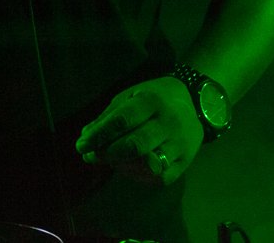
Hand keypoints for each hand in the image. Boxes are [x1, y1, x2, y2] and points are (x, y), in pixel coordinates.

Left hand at [74, 76, 202, 185]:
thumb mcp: (129, 97)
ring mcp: (181, 143)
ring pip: (150, 164)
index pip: (122, 120)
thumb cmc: (152, 98)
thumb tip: (85, 137)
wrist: (192, 101)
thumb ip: (107, 117)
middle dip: (109, 153)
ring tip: (110, 161)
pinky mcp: (187, 160)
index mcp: (152, 100)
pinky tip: (128, 169)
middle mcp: (169, 121)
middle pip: (136, 145)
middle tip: (92, 155)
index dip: (99, 135)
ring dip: (123, 166)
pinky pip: (162, 177)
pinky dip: (141, 177)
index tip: (81, 145)